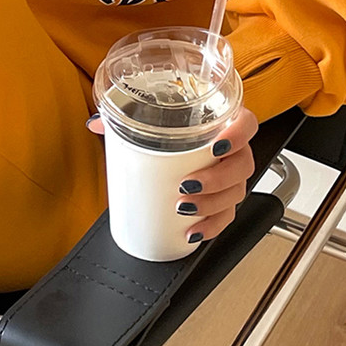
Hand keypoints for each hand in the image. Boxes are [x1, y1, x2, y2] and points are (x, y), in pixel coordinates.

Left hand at [86, 106, 258, 243]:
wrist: (174, 136)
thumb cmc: (172, 122)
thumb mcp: (149, 113)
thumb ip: (124, 115)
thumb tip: (97, 123)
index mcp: (223, 120)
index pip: (247, 123)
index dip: (238, 136)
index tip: (216, 148)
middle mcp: (233, 148)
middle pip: (242, 165)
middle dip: (217, 180)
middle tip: (187, 184)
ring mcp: (232, 174)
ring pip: (236, 193)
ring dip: (212, 204)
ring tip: (185, 207)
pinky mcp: (225, 197)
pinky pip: (227, 216)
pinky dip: (211, 226)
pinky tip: (192, 231)